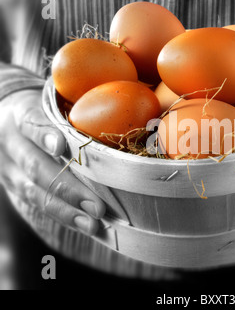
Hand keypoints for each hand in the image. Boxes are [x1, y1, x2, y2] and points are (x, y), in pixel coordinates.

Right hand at [0, 90, 105, 234]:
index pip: (31, 123)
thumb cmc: (44, 110)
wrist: (6, 119)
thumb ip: (74, 109)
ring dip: (66, 211)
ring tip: (93, 224)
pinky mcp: (14, 187)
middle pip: (36, 167)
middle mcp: (12, 144)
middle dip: (68, 189)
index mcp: (21, 114)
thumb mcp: (51, 101)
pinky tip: (86, 226)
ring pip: (34, 193)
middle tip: (97, 206)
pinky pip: (36, 206)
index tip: (61, 147)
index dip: (44, 135)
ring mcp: (9, 169)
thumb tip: (129, 110)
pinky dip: (63, 218)